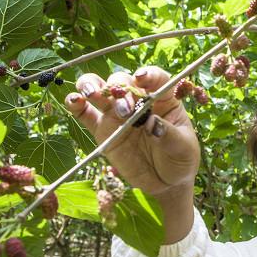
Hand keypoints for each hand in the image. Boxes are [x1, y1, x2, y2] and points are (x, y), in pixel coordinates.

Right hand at [64, 66, 200, 194]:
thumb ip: (169, 135)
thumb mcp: (183, 148)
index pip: (156, 78)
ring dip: (92, 86)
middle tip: (124, 110)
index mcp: (163, 99)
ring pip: (100, 89)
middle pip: (123, 81)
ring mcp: (117, 114)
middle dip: (120, 90)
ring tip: (91, 94)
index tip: (141, 78)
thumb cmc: (180, 159)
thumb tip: (153, 123)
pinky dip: (76, 104)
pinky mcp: (102, 130)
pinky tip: (73, 101)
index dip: (149, 74)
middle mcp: (138, 100)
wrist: (165, 182)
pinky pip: (85, 113)